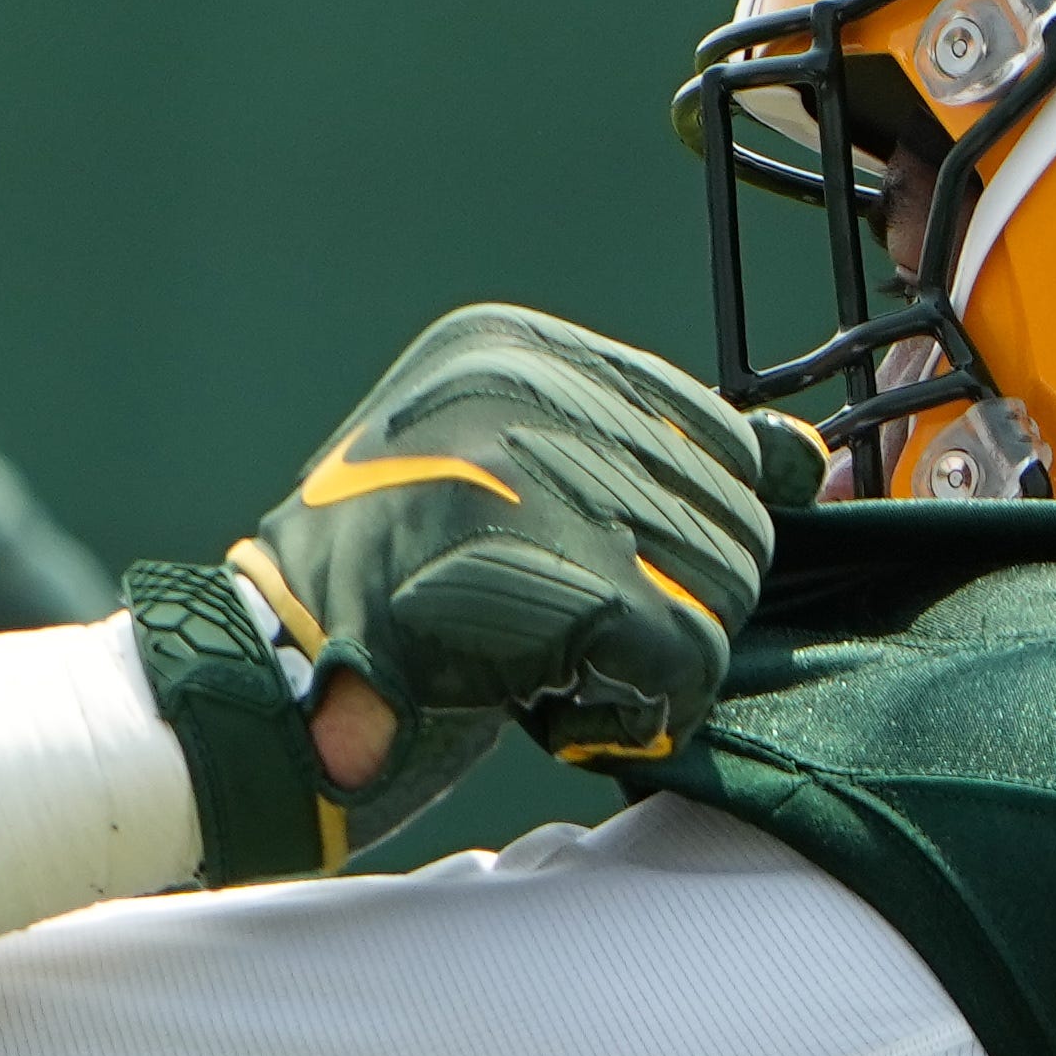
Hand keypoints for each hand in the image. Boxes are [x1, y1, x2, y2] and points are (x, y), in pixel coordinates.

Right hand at [142, 305, 815, 877]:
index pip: (703, 425)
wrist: (252, 695)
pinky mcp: (558, 581)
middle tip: (556, 640)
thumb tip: (803, 460)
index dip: (676, 526)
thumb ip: (636, 463)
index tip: (605, 576)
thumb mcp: (503, 492)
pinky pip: (686, 655)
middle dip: (666, 599)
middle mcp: (526, 391)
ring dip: (649, 656)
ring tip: (541, 667)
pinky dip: (640, 706)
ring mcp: (540, 481)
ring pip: (718, 583)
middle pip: (725, 510)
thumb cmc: (376, 610)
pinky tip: (558, 706)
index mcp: (504, 349)